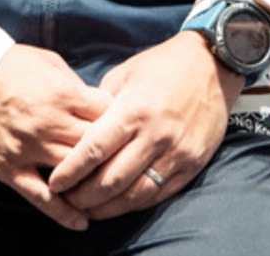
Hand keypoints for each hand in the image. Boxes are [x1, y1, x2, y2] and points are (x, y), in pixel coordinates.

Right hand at [0, 43, 111, 230]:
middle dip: (112, 153)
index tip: (124, 127)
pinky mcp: (9, 170)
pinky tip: (81, 223)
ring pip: (73, 174)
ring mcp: (30, 150)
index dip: (120, 121)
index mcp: (65, 95)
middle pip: (95, 147)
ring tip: (109, 191)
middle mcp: (51, 125)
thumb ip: (76, 86)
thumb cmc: (10, 65)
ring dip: (92, 183)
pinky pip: (40, 198)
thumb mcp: (51, 62)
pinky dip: (62, 213)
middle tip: (124, 160)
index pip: (108, 115)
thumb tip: (96, 104)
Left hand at [45, 31, 242, 220]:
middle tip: (68, 199)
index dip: (70, 172)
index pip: (94, 151)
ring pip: (134, 195)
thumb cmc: (164, 65)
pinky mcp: (193, 162)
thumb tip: (77, 133)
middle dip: (83, 196)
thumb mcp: (126, 74)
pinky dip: (135, 203)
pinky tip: (120, 202)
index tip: (55, 183)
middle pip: (111, 181)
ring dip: (107, 207)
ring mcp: (177, 151)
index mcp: (135, 109)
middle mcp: (156, 135)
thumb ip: (101, 106)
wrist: (214, 62)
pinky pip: (159, 194)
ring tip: (90, 207)